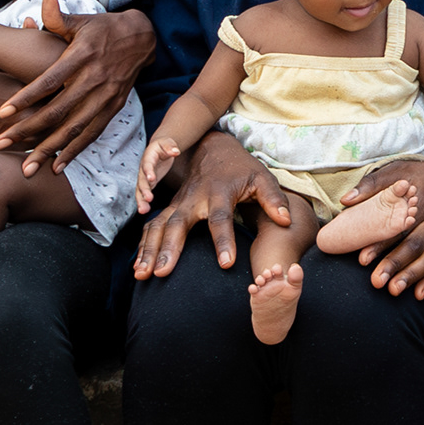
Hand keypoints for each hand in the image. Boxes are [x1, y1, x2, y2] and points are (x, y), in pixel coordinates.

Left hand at [0, 6, 151, 173]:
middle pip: (58, 111)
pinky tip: (56, 166)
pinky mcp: (114, 107)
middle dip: (28, 130)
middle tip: (1, 143)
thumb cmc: (103, 27)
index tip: (3, 112)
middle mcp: (95, 80)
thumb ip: (58, 17)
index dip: (26, 96)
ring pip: (75, 129)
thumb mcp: (82, 19)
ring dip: (49, 149)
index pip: (50, 80)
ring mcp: (106, 97)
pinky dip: (75, 151)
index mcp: (83, 57)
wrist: (142, 38)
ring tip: (27, 167)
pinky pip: (92, 133)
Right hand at [131, 131, 298, 281]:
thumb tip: (285, 220)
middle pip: (180, 224)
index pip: (220, 219)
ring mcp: (180, 203)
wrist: (215, 150)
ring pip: (160, 226)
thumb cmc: (242, 169)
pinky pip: (153, 226)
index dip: (223, 241)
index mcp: (219, 192)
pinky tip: (138, 266)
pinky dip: (144, 245)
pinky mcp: (172, 208)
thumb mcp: (262, 178)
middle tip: (163, 272)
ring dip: (149, 250)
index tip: (226, 263)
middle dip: (170, 248)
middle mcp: (195, 198)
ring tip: (142, 274)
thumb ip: (273, 199)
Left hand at [337, 156, 423, 296]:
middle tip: (376, 281)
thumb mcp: (400, 170)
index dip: (381, 243)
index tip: (363, 258)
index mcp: (421, 201)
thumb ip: (372, 184)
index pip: (398, 225)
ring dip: (412, 276)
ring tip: (394, 290)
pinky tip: (418, 294)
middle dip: (395, 264)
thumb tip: (346, 200)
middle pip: (414, 245)